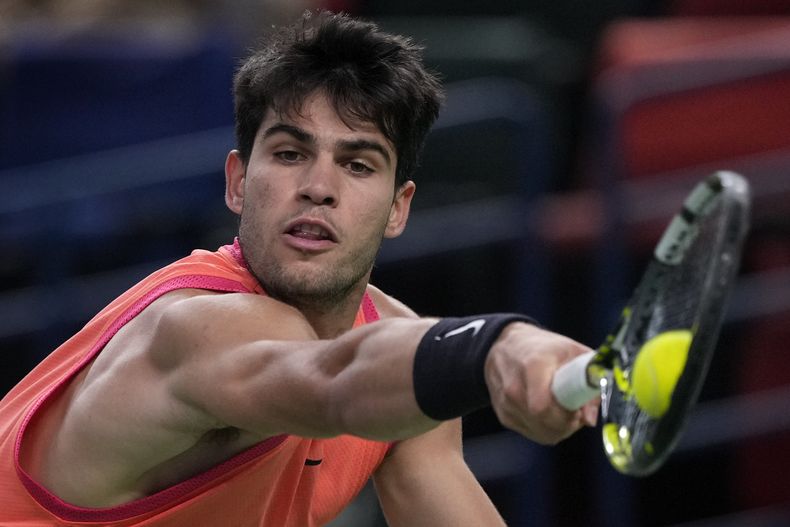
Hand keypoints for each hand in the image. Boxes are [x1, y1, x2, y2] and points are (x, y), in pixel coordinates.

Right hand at [484, 323, 598, 443]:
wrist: (505, 345)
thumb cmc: (542, 347)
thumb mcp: (572, 352)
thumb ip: (588, 382)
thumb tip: (590, 418)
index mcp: (532, 366)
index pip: (544, 407)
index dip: (566, 416)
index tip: (578, 410)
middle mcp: (513, 387)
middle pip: (543, 423)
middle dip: (566, 424)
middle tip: (576, 412)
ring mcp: (505, 403)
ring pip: (540, 432)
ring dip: (558, 428)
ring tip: (564, 410)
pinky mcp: (503, 415)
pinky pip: (532, 433)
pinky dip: (545, 428)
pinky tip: (549, 413)